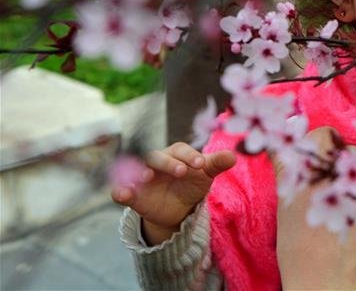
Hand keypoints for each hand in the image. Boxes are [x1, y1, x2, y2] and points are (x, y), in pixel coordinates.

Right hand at [111, 142, 235, 244]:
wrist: (177, 207)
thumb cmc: (192, 183)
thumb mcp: (204, 175)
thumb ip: (216, 164)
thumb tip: (233, 156)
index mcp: (175, 153)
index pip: (181, 150)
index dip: (190, 155)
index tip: (201, 164)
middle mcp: (156, 161)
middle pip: (157, 157)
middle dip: (168, 163)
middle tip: (181, 172)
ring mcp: (142, 176)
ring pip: (136, 169)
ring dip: (138, 171)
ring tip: (145, 177)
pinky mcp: (132, 194)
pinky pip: (121, 190)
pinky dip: (120, 191)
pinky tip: (122, 194)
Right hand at [276, 128, 355, 288]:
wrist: (328, 286)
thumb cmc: (300, 250)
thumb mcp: (285, 204)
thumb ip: (288, 164)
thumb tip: (289, 132)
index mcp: (316, 170)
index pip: (324, 135)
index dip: (322, 147)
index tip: (323, 160)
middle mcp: (346, 173)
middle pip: (351, 152)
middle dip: (346, 167)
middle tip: (339, 191)